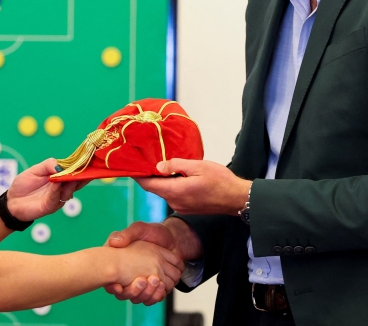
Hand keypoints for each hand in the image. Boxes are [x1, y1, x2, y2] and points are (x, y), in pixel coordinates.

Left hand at [6, 158, 83, 220]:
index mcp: (61, 178)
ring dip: (71, 181)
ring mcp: (58, 198)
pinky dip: (57, 190)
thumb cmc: (24, 184)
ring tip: (71, 174)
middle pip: (77, 182)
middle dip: (84, 175)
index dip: (84, 166)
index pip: (75, 171)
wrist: (12, 201)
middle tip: (89, 167)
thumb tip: (60, 165)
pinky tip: (57, 183)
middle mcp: (62, 188)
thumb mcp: (35, 170)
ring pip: (69, 190)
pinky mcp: (50, 206)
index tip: (92, 159)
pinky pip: (56, 197)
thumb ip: (48, 165)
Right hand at [104, 220, 198, 303]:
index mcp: (121, 264)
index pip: (110, 284)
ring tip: (154, 279)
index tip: (118, 287)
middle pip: (126, 294)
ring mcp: (144, 284)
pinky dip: (157, 295)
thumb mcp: (139, 229)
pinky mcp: (156, 287)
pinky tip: (161, 284)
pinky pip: (154, 299)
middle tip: (142, 280)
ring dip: (148, 293)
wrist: (174, 239)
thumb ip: (127, 234)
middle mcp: (130, 277)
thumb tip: (114, 243)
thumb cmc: (154, 232)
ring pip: (140, 298)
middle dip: (134, 291)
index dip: (112, 287)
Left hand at [135, 159, 250, 214]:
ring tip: (162, 164)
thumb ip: (176, 165)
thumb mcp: (198, 166)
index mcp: (175, 191)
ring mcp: (181, 207)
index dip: (138, 176)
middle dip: (150, 175)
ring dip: (162, 180)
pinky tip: (176, 175)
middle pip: (156, 188)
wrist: (237, 199)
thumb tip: (158, 166)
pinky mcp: (188, 208)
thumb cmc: (220, 181)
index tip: (131, 166)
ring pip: (165, 191)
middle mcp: (175, 202)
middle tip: (146, 159)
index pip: (149, 185)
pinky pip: (173, 195)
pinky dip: (171, 185)